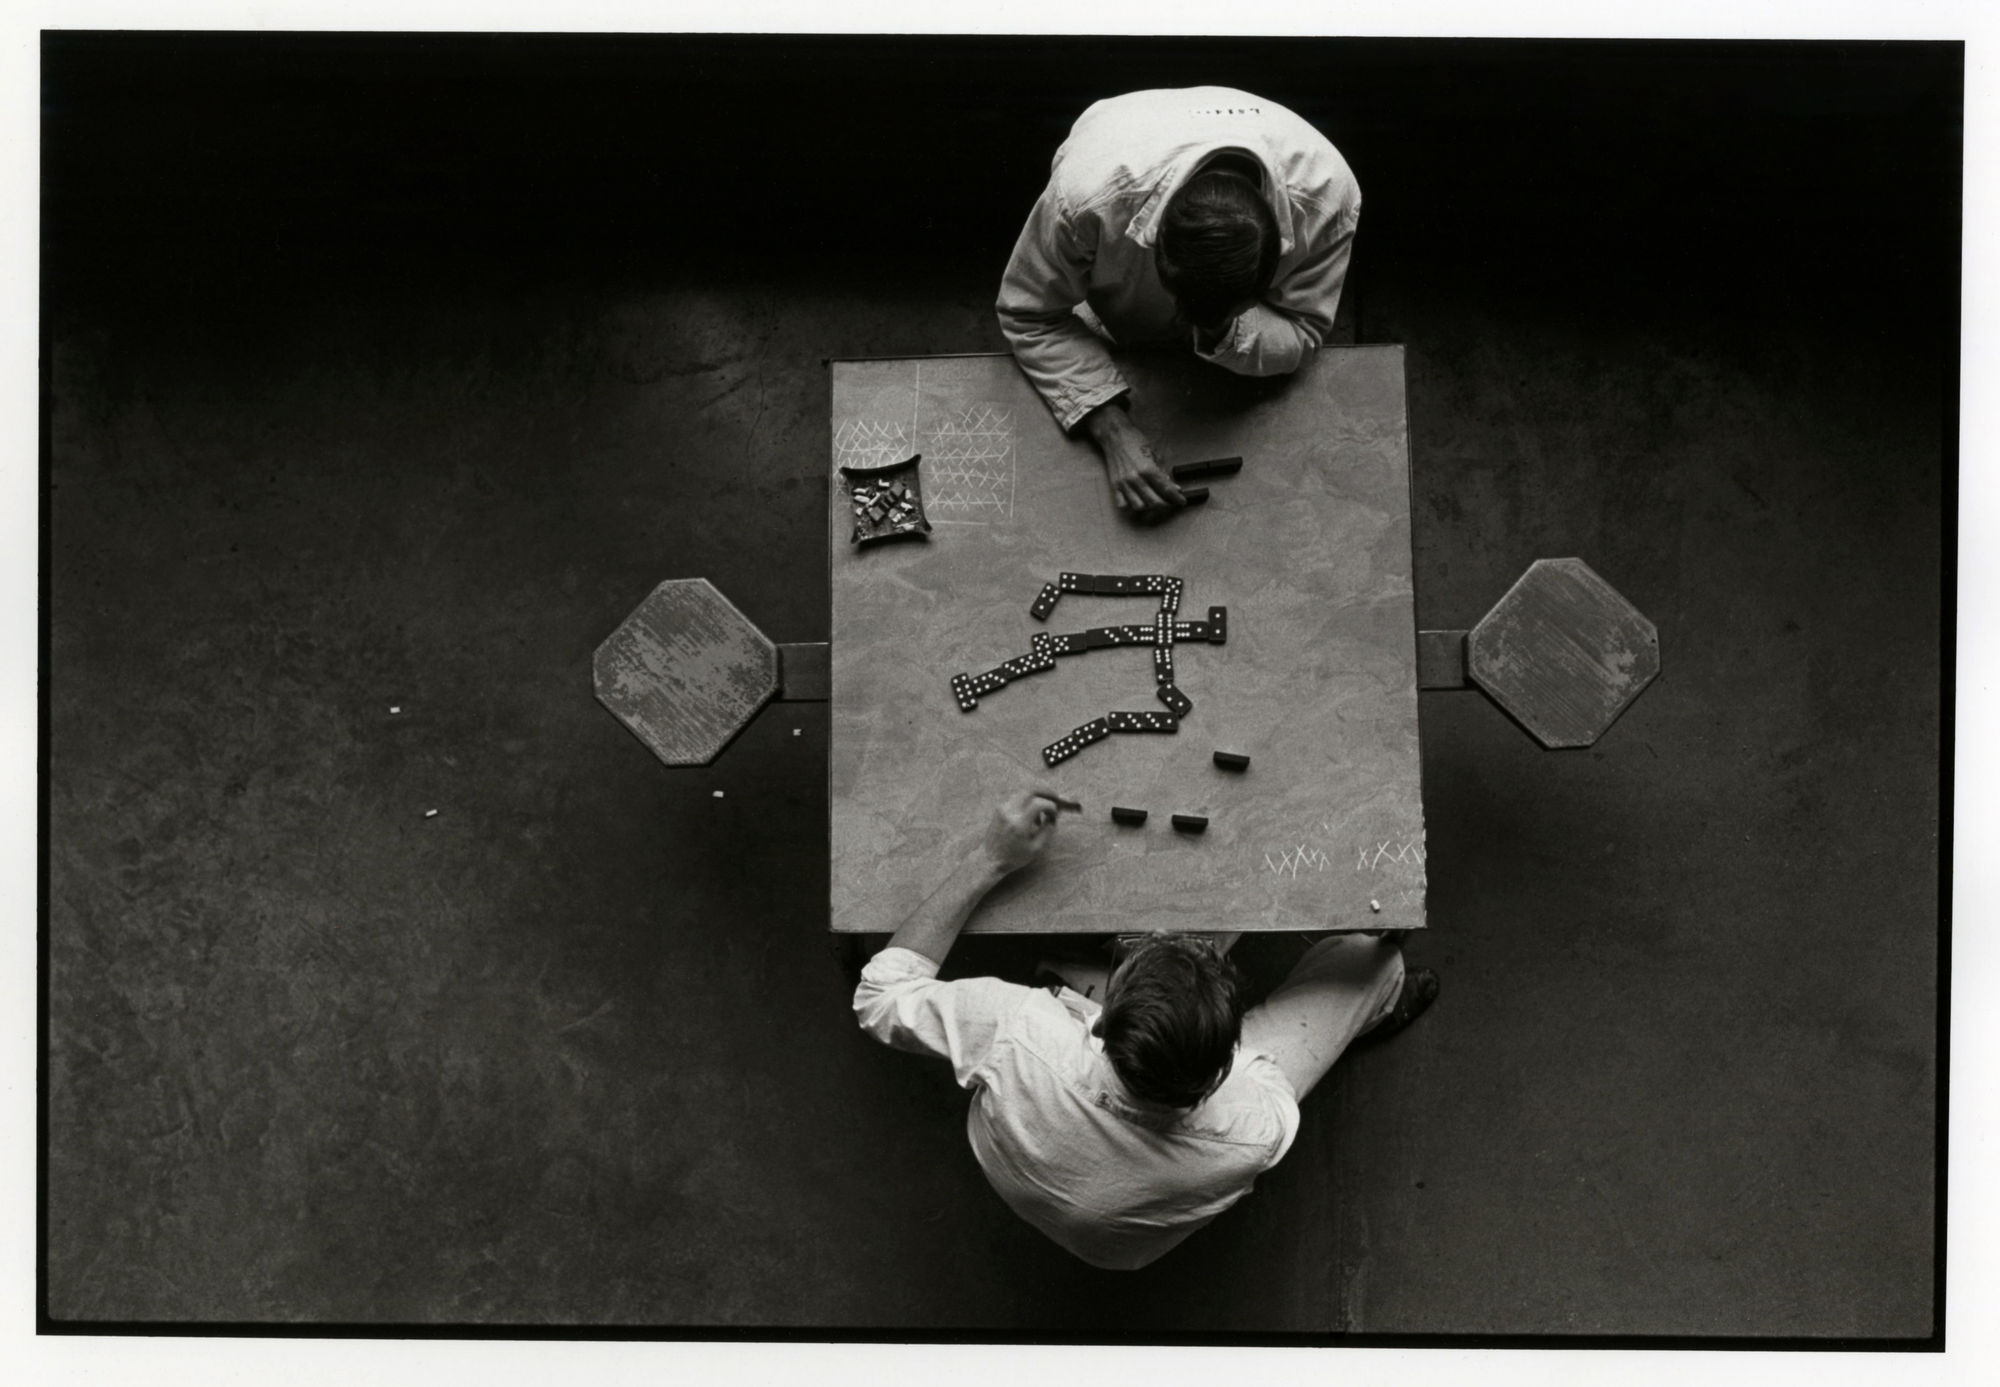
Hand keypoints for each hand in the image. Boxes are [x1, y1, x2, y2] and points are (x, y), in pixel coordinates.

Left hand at [982, 789, 1062, 875]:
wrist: (990, 859)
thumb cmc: (1014, 857)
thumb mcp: (1036, 848)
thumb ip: (1047, 831)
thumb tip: (1053, 817)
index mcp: (1019, 824)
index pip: (1038, 804)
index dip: (1051, 806)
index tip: (1055, 814)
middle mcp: (1009, 813)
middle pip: (1030, 791)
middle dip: (1045, 793)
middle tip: (1055, 798)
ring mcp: (1003, 809)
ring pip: (1023, 793)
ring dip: (1036, 798)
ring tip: (1042, 813)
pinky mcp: (999, 809)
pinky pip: (1016, 798)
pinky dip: (1027, 802)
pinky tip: (1031, 816)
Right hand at [1082, 403, 1184, 517]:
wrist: (1115, 436)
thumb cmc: (1135, 442)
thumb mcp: (1154, 454)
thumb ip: (1163, 473)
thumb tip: (1174, 487)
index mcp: (1148, 469)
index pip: (1166, 489)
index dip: (1176, 498)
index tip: (1181, 501)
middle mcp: (1136, 478)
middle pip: (1154, 502)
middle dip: (1166, 505)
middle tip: (1170, 502)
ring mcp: (1124, 483)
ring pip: (1139, 506)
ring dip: (1149, 507)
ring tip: (1154, 501)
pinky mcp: (1115, 485)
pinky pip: (1122, 504)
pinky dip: (1131, 506)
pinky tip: (1137, 500)